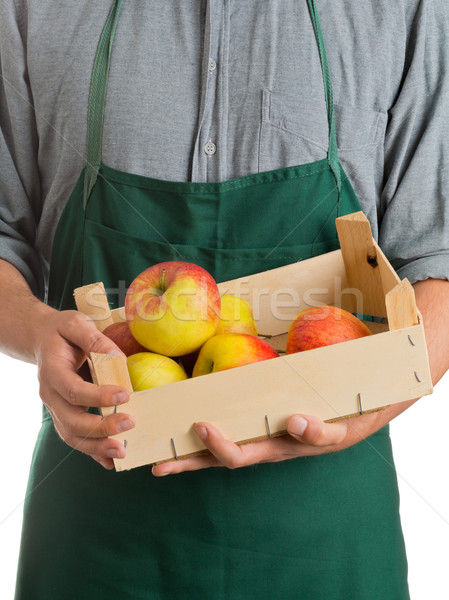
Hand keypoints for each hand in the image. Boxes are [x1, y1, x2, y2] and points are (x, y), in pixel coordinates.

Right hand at [35, 308, 134, 468]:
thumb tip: (118, 358)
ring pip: (72, 436)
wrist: (43, 340)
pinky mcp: (65, 415)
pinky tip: (111, 461)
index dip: (98, 396)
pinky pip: (77, 438)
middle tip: (130, 423)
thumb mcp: (76, 324)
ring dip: (97, 446)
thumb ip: (94, 339)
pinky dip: (93, 452)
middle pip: (71, 420)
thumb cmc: (63, 332)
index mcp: (52, 372)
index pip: (73, 390)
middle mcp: (50, 395)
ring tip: (122, 452)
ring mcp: (56, 409)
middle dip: (100, 427)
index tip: (125, 395)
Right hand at [151, 400, 415, 475]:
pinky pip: (320, 435)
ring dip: (240, 446)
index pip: (218, 453)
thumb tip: (214, 354)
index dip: (188, 461)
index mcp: (259, 435)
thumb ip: (251, 381)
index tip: (157, 465)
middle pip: (237, 457)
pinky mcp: (335, 433)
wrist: (369, 397)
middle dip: (208, 452)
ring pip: (271, 451)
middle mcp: (276, 444)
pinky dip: (307, 430)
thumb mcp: (276, 388)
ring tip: (210, 430)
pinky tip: (296, 418)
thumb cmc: (313, 392)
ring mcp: (303, 442)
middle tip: (181, 440)